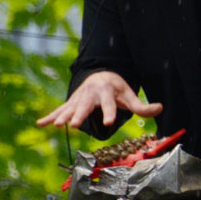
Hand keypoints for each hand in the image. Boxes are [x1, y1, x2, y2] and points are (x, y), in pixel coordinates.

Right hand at [36, 70, 161, 129]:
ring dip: (62, 115)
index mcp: (107, 91)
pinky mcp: (71, 102)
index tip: (109, 122)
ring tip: (56, 125)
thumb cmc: (117, 88)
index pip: (109, 103)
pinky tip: (40, 123)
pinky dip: (50, 116)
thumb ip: (142, 106)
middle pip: (85, 105)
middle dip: (79, 114)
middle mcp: (91, 93)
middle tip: (73, 125)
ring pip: (70, 107)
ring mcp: (79, 98)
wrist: (100, 74)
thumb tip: (160, 108)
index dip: (109, 112)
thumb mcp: (130, 95)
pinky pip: (59, 109)